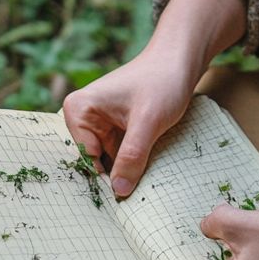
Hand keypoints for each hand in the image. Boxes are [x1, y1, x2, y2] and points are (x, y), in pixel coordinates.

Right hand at [62, 52, 195, 198]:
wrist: (180, 60)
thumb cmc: (162, 81)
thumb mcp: (148, 122)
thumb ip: (131, 156)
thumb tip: (118, 191)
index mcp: (78, 110)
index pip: (86, 157)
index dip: (105, 177)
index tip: (124, 199)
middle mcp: (82, 118)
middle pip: (95, 162)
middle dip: (114, 177)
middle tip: (135, 197)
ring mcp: (98, 125)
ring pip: (108, 162)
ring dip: (125, 173)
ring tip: (144, 185)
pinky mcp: (114, 130)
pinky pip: (119, 156)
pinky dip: (132, 165)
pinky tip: (147, 172)